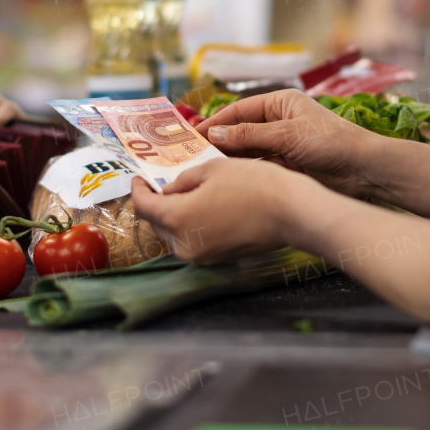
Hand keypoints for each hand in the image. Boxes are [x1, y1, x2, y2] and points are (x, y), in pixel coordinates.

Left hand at [131, 158, 316, 263]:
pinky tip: (204, 208)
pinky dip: (192, 226)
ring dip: (174, 216)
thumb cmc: (254, 185)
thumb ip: (183, 181)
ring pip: (175, 235)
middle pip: (157, 224)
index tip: (139, 178)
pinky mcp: (218, 260)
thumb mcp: (212, 169)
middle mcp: (184, 245)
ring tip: (185, 194)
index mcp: (177, 219)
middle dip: (156, 203)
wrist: (291, 211)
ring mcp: (202, 256)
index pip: (144, 207)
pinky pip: (194, 241)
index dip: (138, 190)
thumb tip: (170, 190)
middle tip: (161, 183)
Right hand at [197, 89, 380, 198]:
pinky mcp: (287, 165)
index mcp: (281, 103)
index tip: (193, 135)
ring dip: (230, 158)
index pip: (240, 110)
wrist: (363, 169)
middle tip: (192, 155)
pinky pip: (259, 165)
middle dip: (220, 141)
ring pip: (248, 150)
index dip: (217, 121)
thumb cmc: (330, 142)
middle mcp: (279, 121)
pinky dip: (244, 171)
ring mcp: (282, 144)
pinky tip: (226, 178)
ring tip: (204, 169)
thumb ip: (250, 136)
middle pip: (241, 130)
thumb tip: (216, 133)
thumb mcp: (287, 135)